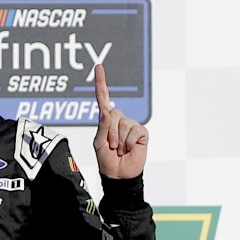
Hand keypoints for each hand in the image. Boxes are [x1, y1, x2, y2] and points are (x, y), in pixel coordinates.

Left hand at [92, 64, 147, 178]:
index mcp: (105, 119)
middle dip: (110, 133)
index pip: (103, 98)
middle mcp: (118, 119)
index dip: (101, 82)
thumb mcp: (99, 142)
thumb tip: (106, 111)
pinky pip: (134, 131)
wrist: (119, 173)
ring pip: (123, 124)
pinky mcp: (141, 132)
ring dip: (119, 140)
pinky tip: (129, 149)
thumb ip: (103, 127)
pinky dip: (129, 142)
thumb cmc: (106, 158)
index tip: (98, 67)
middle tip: (111, 146)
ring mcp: (131, 124)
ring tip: (119, 149)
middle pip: (112, 114)